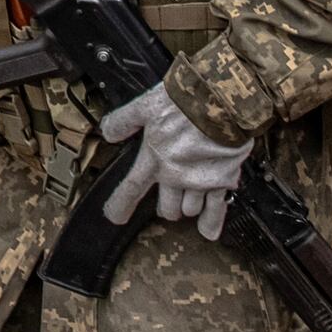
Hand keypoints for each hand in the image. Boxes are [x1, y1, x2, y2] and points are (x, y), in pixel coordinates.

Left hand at [95, 87, 252, 242]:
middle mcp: (175, 175)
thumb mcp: (147, 105)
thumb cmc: (187, 100)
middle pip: (165, 206)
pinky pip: (216, 208)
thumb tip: (108, 131)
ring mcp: (199, 181)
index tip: (114, 216)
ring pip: (188, 209)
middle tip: (166, 201)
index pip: (131, 189)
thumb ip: (125, 120)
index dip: (120, 205)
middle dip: (164, 206)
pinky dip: (212, 221)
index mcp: (154, 157)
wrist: (222, 100)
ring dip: (186, 206)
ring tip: (188, 199)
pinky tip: (208, 231)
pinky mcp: (222, 180)